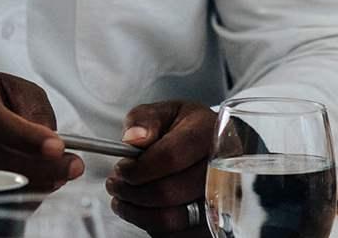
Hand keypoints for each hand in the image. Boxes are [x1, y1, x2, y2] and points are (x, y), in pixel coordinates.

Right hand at [0, 70, 83, 190]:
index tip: (57, 148)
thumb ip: (35, 111)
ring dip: (28, 186)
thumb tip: (50, 147)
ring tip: (56, 178)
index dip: (24, 137)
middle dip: (35, 169)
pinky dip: (13, 198)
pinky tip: (33, 189)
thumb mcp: (15, 89)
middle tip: (70, 169)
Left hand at [106, 101, 218, 237]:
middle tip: (116, 184)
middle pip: (168, 192)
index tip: (122, 168)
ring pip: (171, 219)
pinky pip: (177, 235)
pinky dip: (152, 226)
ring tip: (123, 198)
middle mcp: (221, 168)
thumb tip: (133, 138)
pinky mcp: (213, 224)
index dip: (139, 168)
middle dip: (132, 191)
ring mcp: (221, 199)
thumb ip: (145, 119)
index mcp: (208, 133)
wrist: (212, 146)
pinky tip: (143, 211)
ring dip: (137, 212)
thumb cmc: (186, 129)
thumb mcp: (165, 112)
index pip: (171, 157)